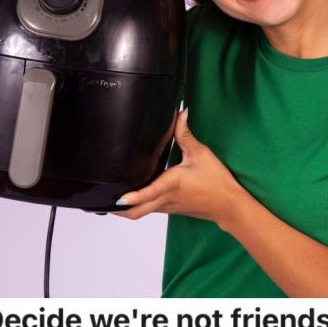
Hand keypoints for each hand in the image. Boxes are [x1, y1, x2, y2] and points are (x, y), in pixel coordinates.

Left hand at [114, 109, 252, 227]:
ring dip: (124, 208)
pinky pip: (148, 210)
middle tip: (99, 199)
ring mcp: (166, 207)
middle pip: (136, 211)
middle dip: (117, 208)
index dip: (133, 197)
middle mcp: (165, 199)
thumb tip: (180, 113)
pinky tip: (130, 196)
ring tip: (108, 196)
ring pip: (140, 213)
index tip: (119, 198)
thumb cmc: (216, 180)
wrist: (228, 204)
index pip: (149, 193)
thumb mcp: (201, 153)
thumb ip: (185, 134)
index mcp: (171, 184)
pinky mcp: (169, 209)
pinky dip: (136, 205)